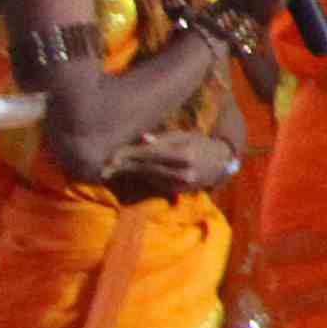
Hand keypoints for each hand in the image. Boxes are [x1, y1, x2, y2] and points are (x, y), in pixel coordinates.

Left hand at [109, 131, 241, 201]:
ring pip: (147, 178)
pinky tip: (129, 174)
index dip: (129, 153)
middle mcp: (181, 172)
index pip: (150, 153)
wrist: (221, 165)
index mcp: (183, 154)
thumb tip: (143, 138)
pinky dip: (140, 178)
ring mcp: (179, 184)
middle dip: (125, 164)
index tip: (112, 153)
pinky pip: (153, 184)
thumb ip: (164, 138)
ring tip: (111, 168)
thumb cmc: (201, 144)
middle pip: (145, 167)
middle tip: (105, 162)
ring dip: (129, 173)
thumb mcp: (185, 135)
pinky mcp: (176, 192)